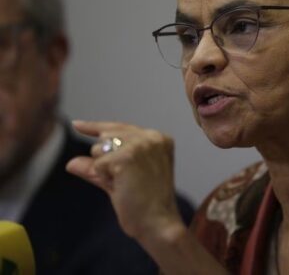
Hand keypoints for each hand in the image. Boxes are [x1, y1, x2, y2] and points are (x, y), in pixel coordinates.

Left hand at [66, 121, 183, 239]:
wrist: (157, 222)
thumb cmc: (145, 204)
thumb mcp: (120, 179)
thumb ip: (98, 167)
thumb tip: (71, 163)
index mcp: (158, 139)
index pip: (120, 127)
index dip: (96, 127)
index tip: (76, 125)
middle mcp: (152, 136)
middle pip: (106, 136)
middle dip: (105, 159)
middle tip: (126, 181)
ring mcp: (140, 144)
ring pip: (99, 149)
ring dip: (105, 169)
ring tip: (127, 184)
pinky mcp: (128, 156)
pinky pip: (98, 164)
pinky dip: (104, 178)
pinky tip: (123, 186)